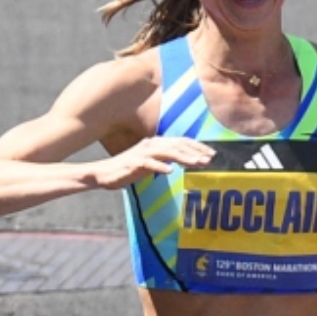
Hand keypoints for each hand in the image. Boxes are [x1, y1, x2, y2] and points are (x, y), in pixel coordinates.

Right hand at [90, 136, 214, 189]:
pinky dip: (160, 167)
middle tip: (210, 159)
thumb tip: (185, 161)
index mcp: (156, 144)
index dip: (197, 147)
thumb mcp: (151, 163)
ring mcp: (142, 153)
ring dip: (183, 157)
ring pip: (166, 152)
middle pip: (177, 145)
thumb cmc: (129, 169)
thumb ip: (166, 160)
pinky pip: (149, 164)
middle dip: (195, 151)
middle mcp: (151, 145)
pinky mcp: (134, 163)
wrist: (105, 173)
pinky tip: (170, 172)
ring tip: (197, 163)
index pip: (180, 142)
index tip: (212, 154)